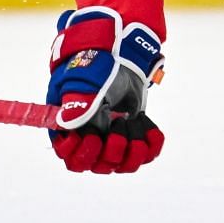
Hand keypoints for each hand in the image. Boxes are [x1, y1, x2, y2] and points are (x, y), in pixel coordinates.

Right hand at [46, 7, 165, 173]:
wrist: (121, 56)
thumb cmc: (97, 66)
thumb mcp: (85, 81)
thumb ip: (79, 103)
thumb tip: (71, 126)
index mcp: (72, 130)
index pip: (73, 161)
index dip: (85, 154)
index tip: (95, 135)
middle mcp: (92, 138)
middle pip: (101, 166)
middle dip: (113, 149)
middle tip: (118, 123)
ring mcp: (114, 138)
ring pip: (124, 164)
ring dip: (133, 148)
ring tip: (134, 123)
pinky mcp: (134, 134)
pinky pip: (146, 154)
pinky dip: (152, 143)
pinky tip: (151, 129)